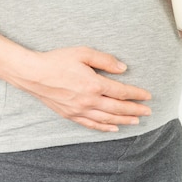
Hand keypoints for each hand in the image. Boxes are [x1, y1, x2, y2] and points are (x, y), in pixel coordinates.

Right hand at [8, 47, 151, 132]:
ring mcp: (79, 110)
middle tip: (148, 111)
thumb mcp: (83, 53)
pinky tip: (113, 128)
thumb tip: (123, 68)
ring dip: (123, 120)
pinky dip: (104, 128)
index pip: (121, 92)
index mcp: (93, 84)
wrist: (33, 74)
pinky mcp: (70, 115)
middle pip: (117, 108)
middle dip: (135, 110)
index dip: (136, 94)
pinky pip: (91, 125)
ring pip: (107, 119)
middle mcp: (88, 100)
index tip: (147, 96)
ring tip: (136, 121)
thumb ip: (105, 60)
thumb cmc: (57, 60)